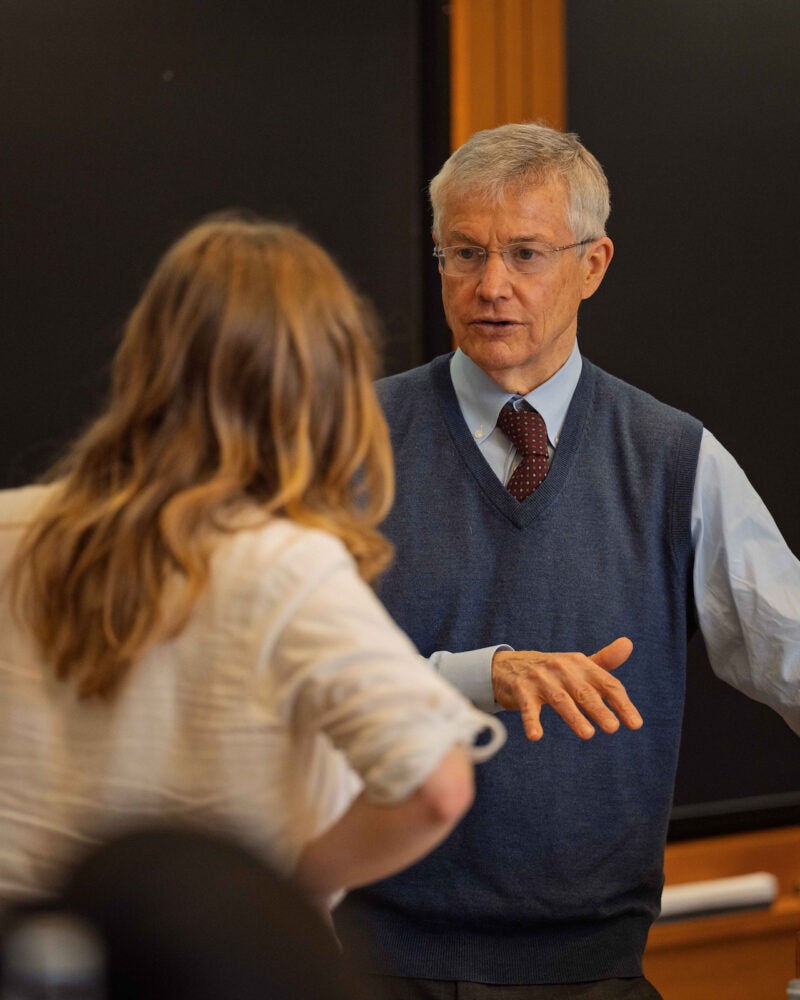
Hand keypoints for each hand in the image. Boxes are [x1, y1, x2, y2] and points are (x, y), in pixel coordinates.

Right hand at [491, 637, 641, 740]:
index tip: (635, 724)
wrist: (509, 666)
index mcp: (580, 664)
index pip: (606, 683)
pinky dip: (531, 721)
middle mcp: (562, 668)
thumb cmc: (552, 671)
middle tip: (613, 728)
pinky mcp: (521, 690)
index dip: (622, 703)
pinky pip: (528, 707)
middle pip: (584, 691)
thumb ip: (604, 660)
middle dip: (599, 709)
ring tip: (587, 734)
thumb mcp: (577, 664)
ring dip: (574, 716)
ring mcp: (540, 679)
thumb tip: (629, 643)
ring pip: (560, 699)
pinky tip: (535, 736)